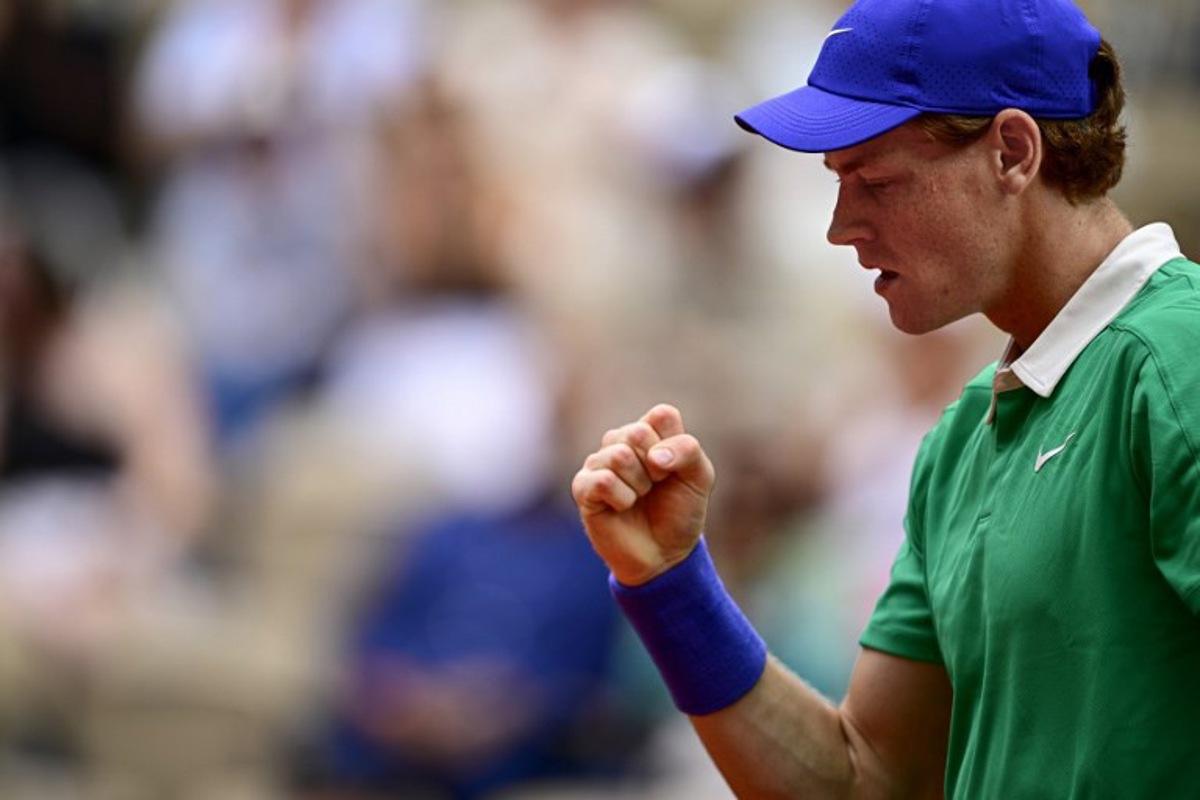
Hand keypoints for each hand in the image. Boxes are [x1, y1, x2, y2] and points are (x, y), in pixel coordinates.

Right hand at [572, 404, 715, 585]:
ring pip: (619, 455)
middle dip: (657, 468)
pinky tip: (623, 507)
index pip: (661, 416)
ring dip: (640, 485)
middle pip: (638, 433)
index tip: (674, 470)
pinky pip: (603, 480)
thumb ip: (688, 451)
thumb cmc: (680, 511)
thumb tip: (653, 456)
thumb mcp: (700, 478)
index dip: (675, 446)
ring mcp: (598, 462)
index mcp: (648, 431)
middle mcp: (620, 441)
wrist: (665, 554)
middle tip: (656, 486)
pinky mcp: (583, 487)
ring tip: (639, 498)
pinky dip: (623, 499)